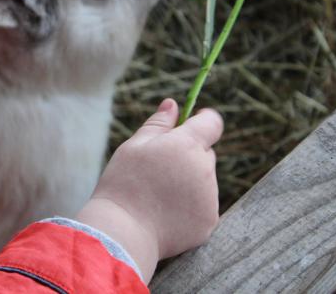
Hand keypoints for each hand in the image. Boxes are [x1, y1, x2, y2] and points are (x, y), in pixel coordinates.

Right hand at [75, 99, 221, 282]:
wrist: (124, 231)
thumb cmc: (124, 183)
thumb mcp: (135, 146)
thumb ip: (158, 124)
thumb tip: (173, 105)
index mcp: (187, 144)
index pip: (212, 123)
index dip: (203, 120)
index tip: (193, 122)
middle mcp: (205, 169)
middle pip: (205, 154)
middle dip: (188, 156)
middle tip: (159, 169)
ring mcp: (209, 198)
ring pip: (204, 181)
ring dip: (188, 182)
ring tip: (158, 195)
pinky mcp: (208, 221)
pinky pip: (203, 206)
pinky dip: (189, 207)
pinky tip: (165, 212)